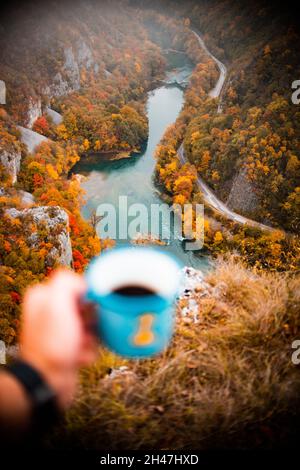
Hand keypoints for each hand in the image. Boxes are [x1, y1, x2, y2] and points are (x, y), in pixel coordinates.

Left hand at [20, 269, 97, 408]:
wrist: (49, 382)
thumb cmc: (52, 346)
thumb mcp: (56, 304)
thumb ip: (66, 282)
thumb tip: (83, 283)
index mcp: (43, 296)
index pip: (76, 284)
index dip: (87, 296)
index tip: (86, 308)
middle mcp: (48, 311)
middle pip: (86, 305)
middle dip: (91, 319)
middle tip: (84, 329)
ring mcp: (59, 329)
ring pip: (91, 324)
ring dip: (92, 337)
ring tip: (80, 346)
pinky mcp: (67, 345)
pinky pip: (90, 341)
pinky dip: (89, 350)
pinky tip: (78, 356)